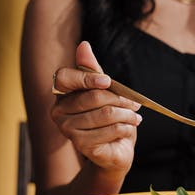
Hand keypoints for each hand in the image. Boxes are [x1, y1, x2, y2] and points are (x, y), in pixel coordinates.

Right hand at [50, 41, 141, 171]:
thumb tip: (84, 45)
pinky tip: (129, 128)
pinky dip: (127, 128)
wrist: (114, 149)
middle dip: (121, 99)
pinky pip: (111, 129)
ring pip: (106, 114)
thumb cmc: (108, 118)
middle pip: (94, 97)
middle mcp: (58, 112)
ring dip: (128, 115)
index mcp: (61, 94)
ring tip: (136, 117)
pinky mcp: (81, 145)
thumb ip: (93, 70)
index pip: (65, 77)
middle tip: (135, 104)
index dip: (86, 77)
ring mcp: (68, 130)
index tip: (108, 81)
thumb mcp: (104, 91)